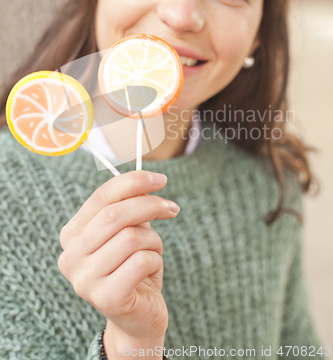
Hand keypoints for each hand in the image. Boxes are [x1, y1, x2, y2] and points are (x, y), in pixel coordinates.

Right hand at [57, 171, 179, 341]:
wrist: (137, 317)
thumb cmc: (133, 267)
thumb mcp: (130, 231)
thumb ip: (131, 206)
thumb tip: (148, 181)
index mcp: (72, 235)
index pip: (101, 197)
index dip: (132, 182)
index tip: (160, 179)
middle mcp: (71, 256)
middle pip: (115, 215)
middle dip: (150, 205)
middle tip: (172, 208)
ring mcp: (84, 280)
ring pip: (131, 237)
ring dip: (154, 240)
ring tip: (154, 251)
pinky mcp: (106, 298)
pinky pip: (141, 261)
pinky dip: (155, 260)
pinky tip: (151, 270)